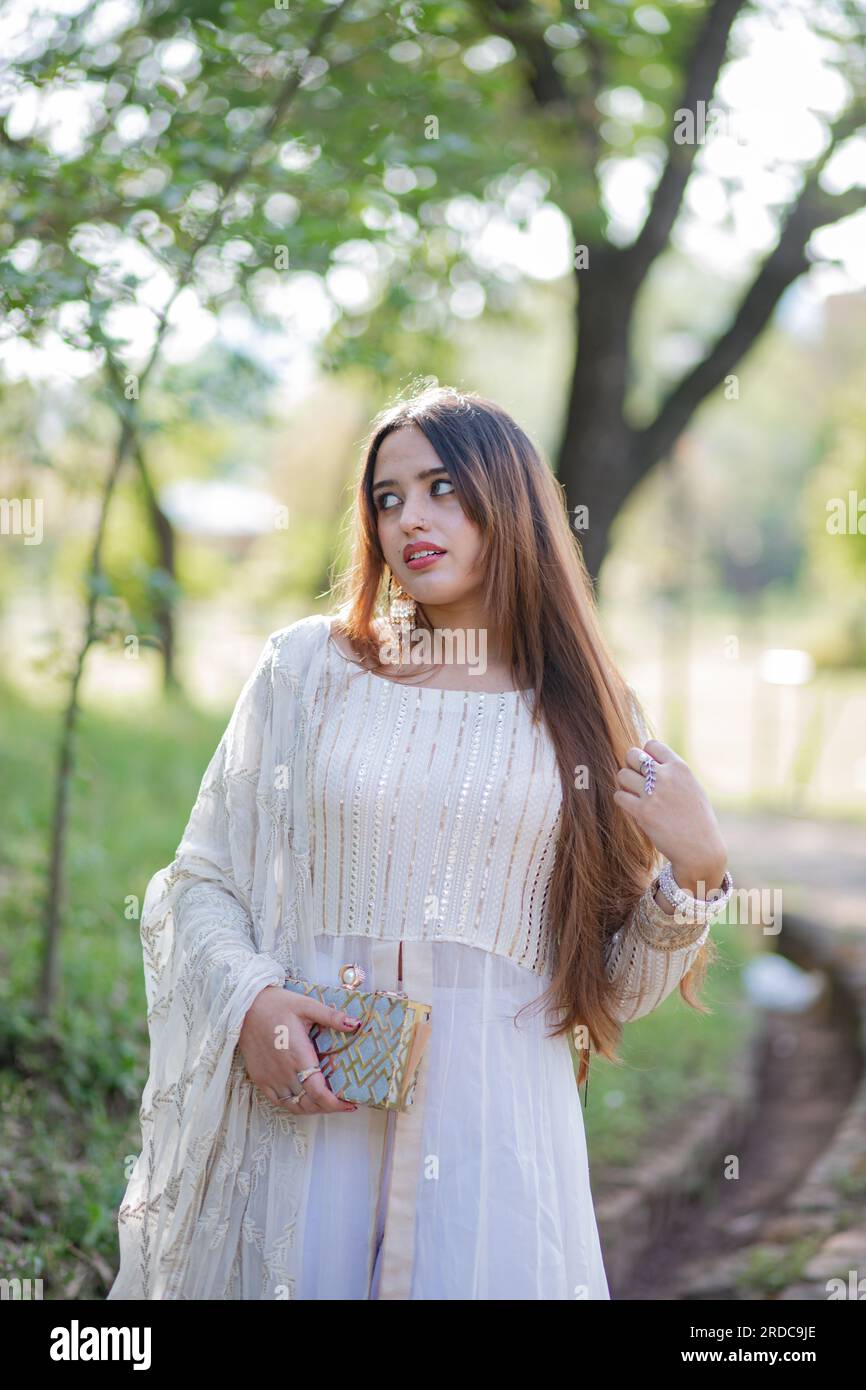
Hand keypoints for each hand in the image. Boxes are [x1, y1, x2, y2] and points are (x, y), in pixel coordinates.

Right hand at [239, 984, 360, 1114]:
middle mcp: (284, 1072)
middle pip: (309, 1103)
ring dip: (312, 1109)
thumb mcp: (306, 1005)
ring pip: (294, 1106)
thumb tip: (355, 1024)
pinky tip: (305, 1100)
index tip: (350, 1104)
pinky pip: (278, 1102)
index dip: (335, 1104)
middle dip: (329, 1108)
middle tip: (344, 1103)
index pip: (318, 1092)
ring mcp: (270, 1078)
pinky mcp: (260, 1079)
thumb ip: (331, 1016)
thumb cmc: (277, 1004)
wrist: (245, 1007)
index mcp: (297, 1056)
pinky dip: (294, 1106)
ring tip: (327, 1103)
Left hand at [613, 739, 727, 896]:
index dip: (646, 755)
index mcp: (680, 768)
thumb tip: (651, 761)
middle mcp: (666, 777)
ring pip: (622, 775)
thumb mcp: (692, 788)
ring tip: (634, 795)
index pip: (652, 745)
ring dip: (625, 784)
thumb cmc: (698, 820)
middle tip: (637, 780)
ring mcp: (653, 794)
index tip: (648, 769)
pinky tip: (633, 808)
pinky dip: (623, 801)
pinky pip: (619, 796)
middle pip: (632, 755)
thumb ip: (673, 774)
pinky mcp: (642, 812)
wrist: (700, 849)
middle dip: (631, 765)